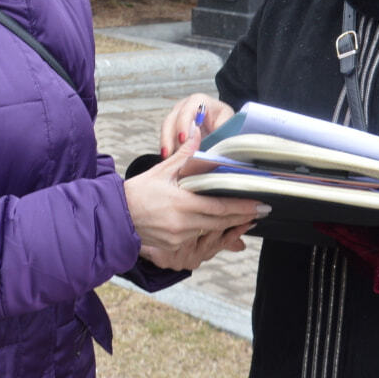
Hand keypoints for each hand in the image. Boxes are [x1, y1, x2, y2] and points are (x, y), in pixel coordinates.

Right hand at [125, 123, 267, 270]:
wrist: (116, 216)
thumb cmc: (138, 192)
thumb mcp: (162, 170)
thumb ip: (184, 155)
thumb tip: (196, 131)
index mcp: (182, 204)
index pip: (220, 207)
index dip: (242, 206)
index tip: (259, 203)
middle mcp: (183, 224)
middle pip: (220, 222)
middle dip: (242, 217)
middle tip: (262, 210)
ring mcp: (179, 237)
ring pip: (211, 231)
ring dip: (229, 225)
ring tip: (246, 217)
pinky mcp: (174, 246)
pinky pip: (197, 239)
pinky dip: (210, 232)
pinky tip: (220, 226)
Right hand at [158, 93, 234, 157]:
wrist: (220, 119)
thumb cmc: (223, 118)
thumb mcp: (227, 120)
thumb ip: (221, 127)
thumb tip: (216, 138)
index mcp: (198, 101)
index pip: (186, 111)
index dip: (183, 125)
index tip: (183, 139)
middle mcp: (183, 107)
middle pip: (170, 120)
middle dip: (168, 138)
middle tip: (169, 154)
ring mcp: (176, 116)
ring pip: (166, 130)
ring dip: (166, 145)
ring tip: (167, 159)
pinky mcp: (173, 127)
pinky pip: (167, 138)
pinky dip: (168, 148)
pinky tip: (169, 159)